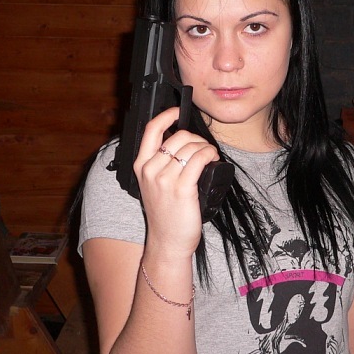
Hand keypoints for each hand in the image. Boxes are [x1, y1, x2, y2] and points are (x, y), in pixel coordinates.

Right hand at [133, 107, 220, 257]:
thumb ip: (159, 163)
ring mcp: (165, 179)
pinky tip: (213, 158)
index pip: (151, 130)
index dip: (166, 115)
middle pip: (177, 136)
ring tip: (210, 155)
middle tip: (204, 148)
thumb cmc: (165, 213)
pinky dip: (209, 154)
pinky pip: (199, 159)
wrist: (167, 241)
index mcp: (140, 166)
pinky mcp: (182, 188)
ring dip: (205, 147)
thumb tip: (180, 140)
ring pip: (190, 146)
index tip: (178, 112)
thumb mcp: (153, 184)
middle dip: (196, 138)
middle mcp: (150, 170)